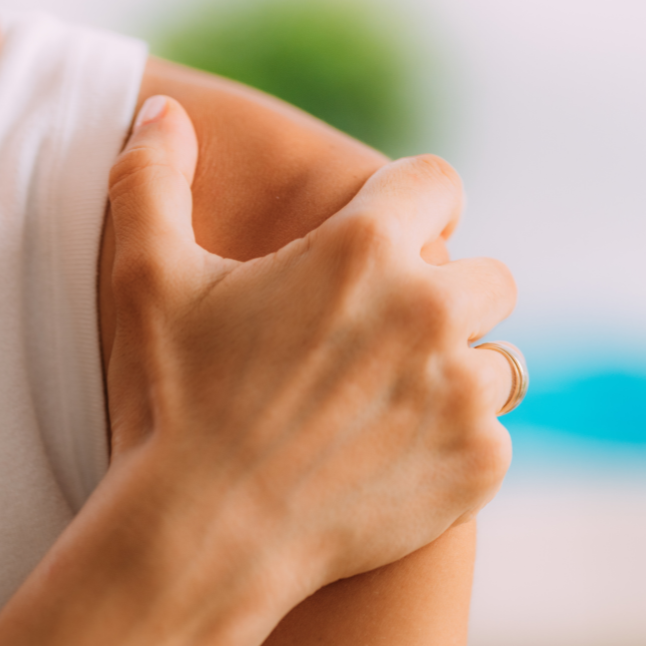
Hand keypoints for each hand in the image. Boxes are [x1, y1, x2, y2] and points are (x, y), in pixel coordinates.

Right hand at [106, 95, 516, 597]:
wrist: (201, 537)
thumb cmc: (172, 401)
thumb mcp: (146, 277)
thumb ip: (152, 177)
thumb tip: (160, 108)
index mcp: (364, 249)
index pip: (437, 182)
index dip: (412, 204)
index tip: (386, 235)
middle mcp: (432, 311)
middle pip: (486, 272)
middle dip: (442, 290)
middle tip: (380, 330)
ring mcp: (463, 394)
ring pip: (499, 355)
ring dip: (458, 365)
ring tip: (391, 395)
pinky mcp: (477, 465)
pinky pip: (494, 432)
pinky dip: (456, 439)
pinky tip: (393, 454)